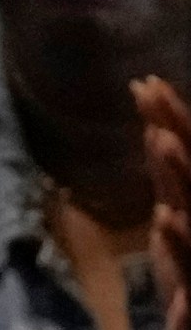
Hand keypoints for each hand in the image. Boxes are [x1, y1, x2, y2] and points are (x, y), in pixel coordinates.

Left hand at [135, 78, 190, 329]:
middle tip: (151, 92)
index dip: (170, 120)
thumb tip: (156, 132)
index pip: (186, 157)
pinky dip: (181, 246)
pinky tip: (166, 220)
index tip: (144, 83)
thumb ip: (171, 181)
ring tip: (159, 139)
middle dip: (175, 132)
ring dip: (180, 176)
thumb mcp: (178, 229)